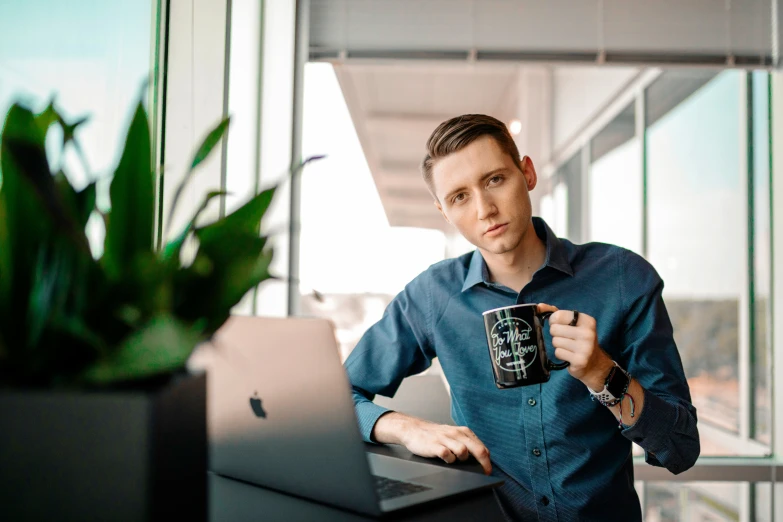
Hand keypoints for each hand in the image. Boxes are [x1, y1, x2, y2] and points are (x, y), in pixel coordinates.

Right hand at [372, 412, 491, 474]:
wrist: (413, 429)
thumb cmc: (435, 435)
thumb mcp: (453, 435)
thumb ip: (466, 444)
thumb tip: (481, 460)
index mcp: (463, 432)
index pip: (482, 447)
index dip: (487, 461)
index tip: (487, 471)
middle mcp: (456, 434)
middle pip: (478, 449)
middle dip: (484, 463)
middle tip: (483, 473)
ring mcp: (445, 439)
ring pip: (463, 451)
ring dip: (463, 459)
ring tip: (456, 461)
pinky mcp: (435, 445)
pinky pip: (447, 455)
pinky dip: (449, 460)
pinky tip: (446, 460)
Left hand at [536, 303, 614, 391]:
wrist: (594, 362)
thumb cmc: (579, 339)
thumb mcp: (572, 323)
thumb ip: (555, 313)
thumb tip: (539, 306)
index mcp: (587, 320)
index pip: (558, 315)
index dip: (554, 321)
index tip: (560, 325)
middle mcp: (588, 333)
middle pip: (554, 329)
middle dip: (556, 334)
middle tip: (566, 338)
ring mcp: (585, 348)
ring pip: (555, 342)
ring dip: (558, 345)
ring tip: (568, 347)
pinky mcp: (580, 360)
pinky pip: (558, 353)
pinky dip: (560, 354)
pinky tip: (569, 355)